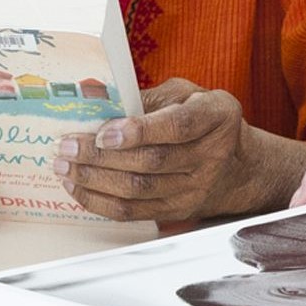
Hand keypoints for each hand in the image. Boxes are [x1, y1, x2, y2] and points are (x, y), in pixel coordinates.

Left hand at [56, 80, 250, 222]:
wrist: (241, 167)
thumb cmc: (204, 120)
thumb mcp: (187, 94)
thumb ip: (149, 97)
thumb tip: (99, 101)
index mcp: (216, 117)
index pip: (179, 127)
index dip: (140, 131)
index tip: (104, 133)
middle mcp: (211, 156)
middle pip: (151, 162)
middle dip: (101, 156)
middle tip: (67, 147)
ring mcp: (196, 188)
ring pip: (140, 190)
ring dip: (94, 180)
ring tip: (64, 166)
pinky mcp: (179, 211)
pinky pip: (135, 212)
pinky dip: (100, 201)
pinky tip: (78, 187)